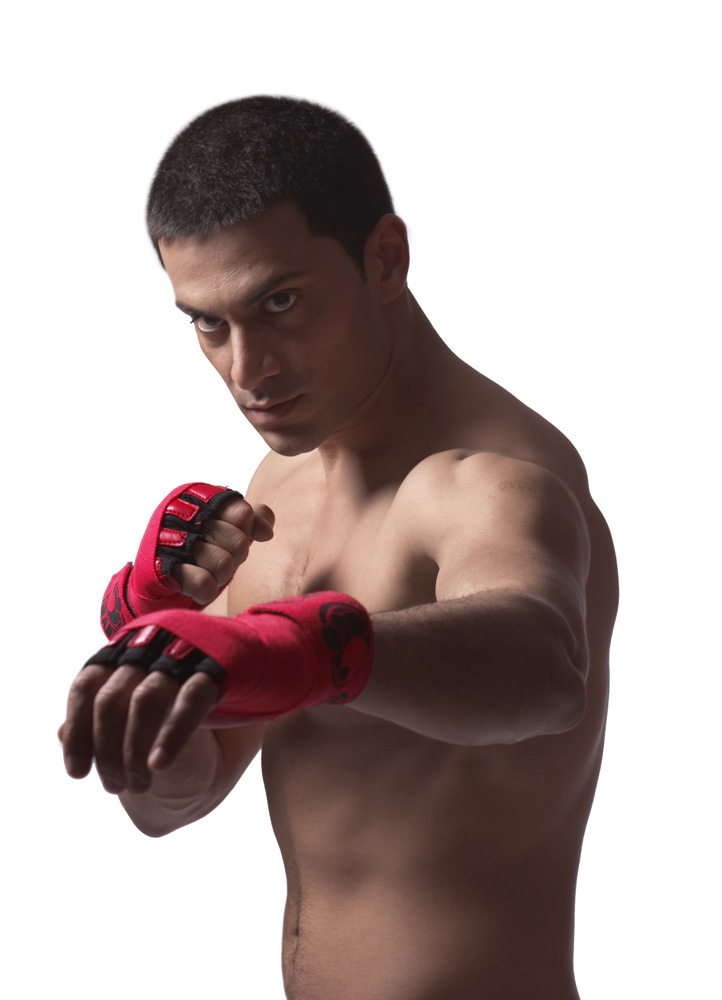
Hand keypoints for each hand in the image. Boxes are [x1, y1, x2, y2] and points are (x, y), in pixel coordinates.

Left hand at [62, 592, 372, 791]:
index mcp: (136, 640)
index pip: (89, 681)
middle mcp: (158, 637)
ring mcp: (191, 647)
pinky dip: (170, 735)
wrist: (281, 663)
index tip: (76, 773)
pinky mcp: (225, 663)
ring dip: (133, 748)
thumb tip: (60, 733)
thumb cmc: (215, 686)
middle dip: (106, 748)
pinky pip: (190, 700)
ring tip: (139, 782)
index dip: (77, 728)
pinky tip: (160, 764)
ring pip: (145, 698)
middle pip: (111, 695)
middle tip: (114, 785)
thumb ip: (117, 711)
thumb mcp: (161, 699)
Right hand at [101, 483, 274, 636]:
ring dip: (220, 576)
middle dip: (233, 557)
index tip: (234, 535)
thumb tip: (267, 532)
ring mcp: (169, 539)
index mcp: (200, 498)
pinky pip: (204, 584)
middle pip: (238, 541)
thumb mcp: (230, 530)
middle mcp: (182, 512)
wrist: (161, 578)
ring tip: (206, 571)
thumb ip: (253, 520)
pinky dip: (207, 590)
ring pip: (224, 564)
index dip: (245, 531)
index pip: (243, 514)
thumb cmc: (202, 549)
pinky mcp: (161, 567)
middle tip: (217, 558)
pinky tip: (196, 586)